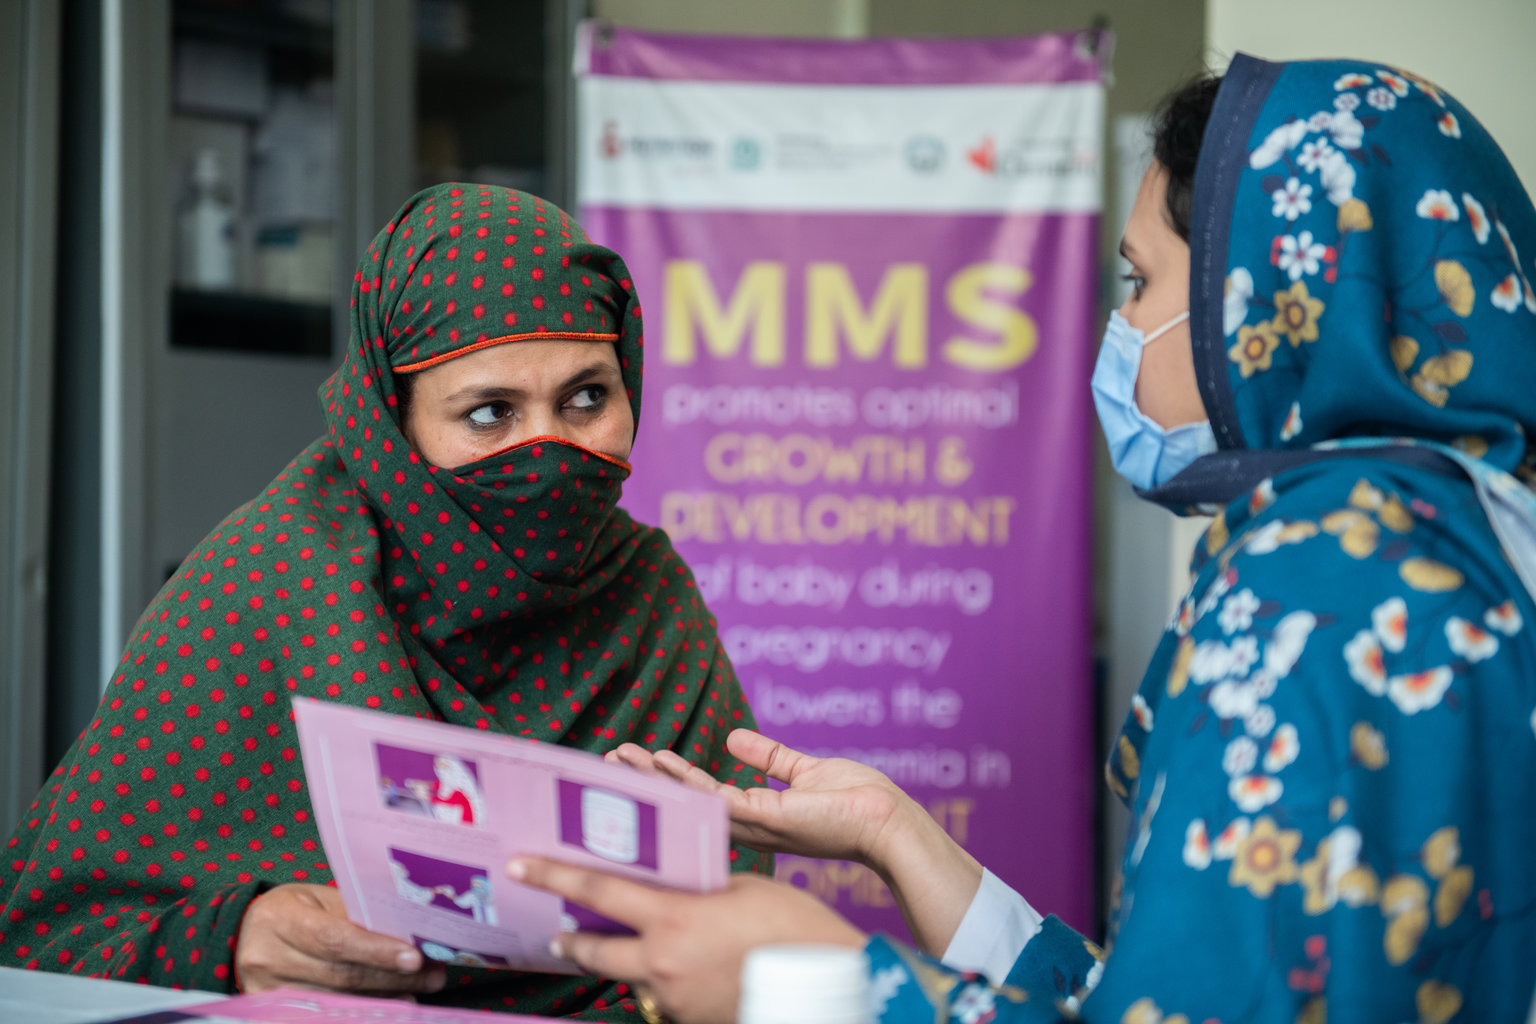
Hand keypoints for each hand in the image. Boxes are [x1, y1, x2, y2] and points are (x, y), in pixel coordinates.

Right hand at [235, 883, 446, 996]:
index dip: (376, 951)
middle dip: (392, 976)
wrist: (243, 934)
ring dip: (385, 996)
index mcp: (281, 920)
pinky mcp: (271, 1012)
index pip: (334, 939)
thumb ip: (354, 916)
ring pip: (337, 1000)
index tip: (414, 958)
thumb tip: (407, 934)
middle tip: (433, 973)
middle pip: (341, 975)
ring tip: (420, 988)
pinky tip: (391, 1004)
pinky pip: (326, 1013)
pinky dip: (363, 1009)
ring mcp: (267, 992)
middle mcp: (269, 958)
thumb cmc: (290, 910)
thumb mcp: (316, 900)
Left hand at [508, 857, 863, 1023]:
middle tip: (554, 932)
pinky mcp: (692, 1023)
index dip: (554, 876)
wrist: (829, 989)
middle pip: (595, 951)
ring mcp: (675, 1001)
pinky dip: (662, 984)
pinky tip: (685, 972)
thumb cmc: (796, 929)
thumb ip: (700, 889)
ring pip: (629, 980)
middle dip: (569, 941)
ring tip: (627, 949)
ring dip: (622, 964)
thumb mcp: (746, 889)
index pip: (597, 893)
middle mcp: (662, 964)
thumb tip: (677, 891)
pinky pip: (663, 1000)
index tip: (521, 866)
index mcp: (673, 919)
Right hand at [609, 729, 982, 955]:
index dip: (667, 778)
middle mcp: (748, 824)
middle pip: (685, 802)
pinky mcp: (770, 818)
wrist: (888, 821)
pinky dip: (687, 784)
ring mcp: (756, 824)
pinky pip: (719, 800)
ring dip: (656, 780)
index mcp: (754, 814)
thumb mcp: (804, 770)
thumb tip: (732, 737)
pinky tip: (662, 767)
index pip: (700, 794)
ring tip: (623, 759)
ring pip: (692, 801)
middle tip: (610, 758)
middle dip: (646, 781)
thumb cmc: (856, 801)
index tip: (638, 757)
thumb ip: (769, 758)